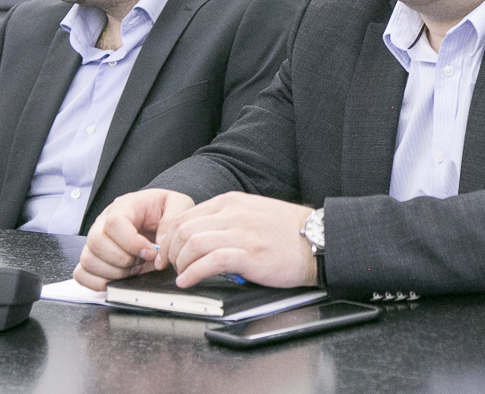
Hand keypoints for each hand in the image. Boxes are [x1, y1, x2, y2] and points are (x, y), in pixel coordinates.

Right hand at [73, 189, 194, 290]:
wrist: (159, 214)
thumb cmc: (165, 209)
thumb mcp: (178, 204)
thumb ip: (172, 221)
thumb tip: (160, 245)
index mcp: (125, 205)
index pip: (114, 223)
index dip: (132, 242)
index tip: (150, 252)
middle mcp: (105, 221)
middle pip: (96, 241)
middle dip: (122, 259)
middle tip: (141, 262)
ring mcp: (97, 239)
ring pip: (88, 259)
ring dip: (113, 272)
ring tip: (133, 269)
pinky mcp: (95, 257)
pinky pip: (81, 273)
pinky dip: (97, 282)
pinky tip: (118, 279)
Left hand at [155, 191, 317, 288]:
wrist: (317, 240)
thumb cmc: (287, 231)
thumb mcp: (253, 212)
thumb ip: (227, 219)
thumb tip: (202, 236)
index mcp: (231, 202)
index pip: (186, 215)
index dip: (170, 236)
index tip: (167, 252)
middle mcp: (233, 213)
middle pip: (184, 228)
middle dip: (170, 250)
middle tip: (171, 266)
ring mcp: (241, 233)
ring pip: (193, 242)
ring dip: (180, 262)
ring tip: (181, 274)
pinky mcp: (249, 255)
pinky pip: (210, 262)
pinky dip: (193, 273)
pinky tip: (189, 281)